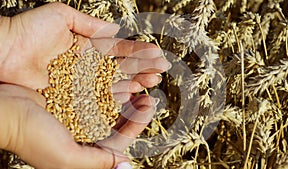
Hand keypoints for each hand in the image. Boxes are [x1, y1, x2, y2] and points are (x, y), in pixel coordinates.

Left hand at [0, 2, 169, 101]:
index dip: (138, 53)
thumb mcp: (61, 16)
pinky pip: (98, 96)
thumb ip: (89, 24)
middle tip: (160, 71)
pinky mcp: (72, 97)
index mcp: (87, 48)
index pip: (119, 51)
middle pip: (120, 69)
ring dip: (134, 81)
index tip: (156, 55)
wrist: (2, 51)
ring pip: (113, 83)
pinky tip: (131, 94)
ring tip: (152, 81)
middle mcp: (87, 67)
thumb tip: (114, 28)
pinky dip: (115, 95)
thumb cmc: (27, 30)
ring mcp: (81, 83)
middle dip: (142, 69)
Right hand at [0, 84, 155, 167]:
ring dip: (125, 92)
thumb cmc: (31, 137)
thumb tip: (124, 165)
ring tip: (137, 81)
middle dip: (135, 107)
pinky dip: (107, 83)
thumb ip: (97, 162)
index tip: (149, 106)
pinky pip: (95, 89)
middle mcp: (84, 131)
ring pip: (109, 103)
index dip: (138, 123)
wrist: (3, 111)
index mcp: (86, 149)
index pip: (120, 138)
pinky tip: (115, 76)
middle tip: (147, 93)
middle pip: (118, 120)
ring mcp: (77, 112)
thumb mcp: (66, 157)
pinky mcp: (69, 96)